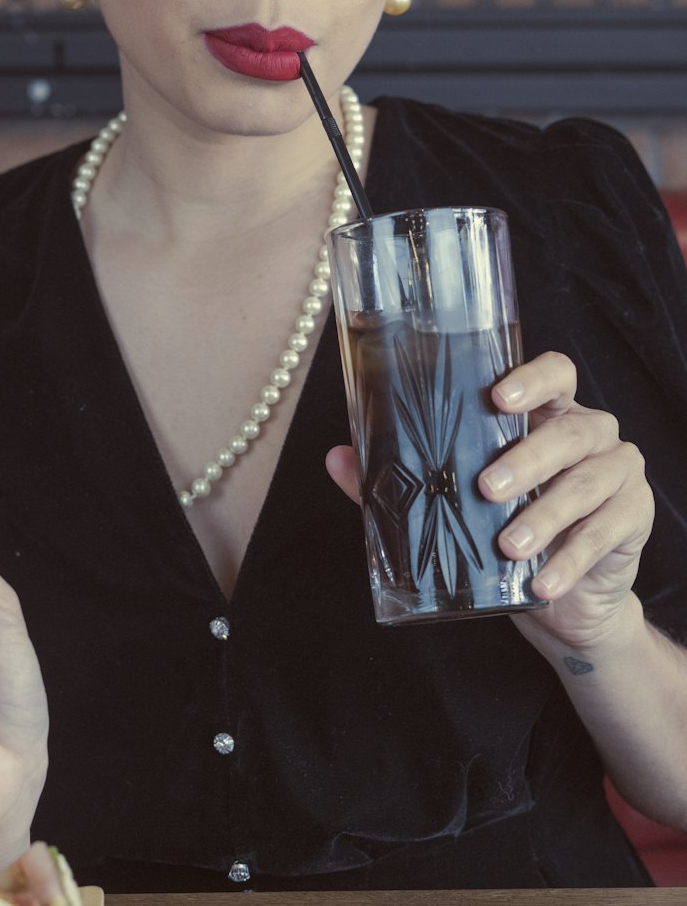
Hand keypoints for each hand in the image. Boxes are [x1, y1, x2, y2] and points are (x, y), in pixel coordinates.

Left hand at [325, 349, 654, 654]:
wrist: (562, 600)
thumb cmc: (502, 529)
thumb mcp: (453, 501)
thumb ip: (398, 478)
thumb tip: (335, 457)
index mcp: (548, 411)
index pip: (556, 370)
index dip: (533, 377)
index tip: (498, 397)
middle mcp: (590, 431)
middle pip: (571, 429)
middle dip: (528, 458)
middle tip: (486, 488)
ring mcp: (619, 472)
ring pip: (588, 482)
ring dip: (546, 516)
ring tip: (508, 547)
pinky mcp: (634, 517)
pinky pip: (606, 532)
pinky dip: (570, 560)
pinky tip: (541, 582)